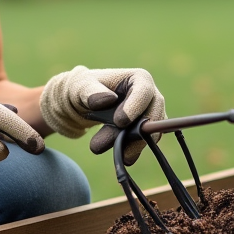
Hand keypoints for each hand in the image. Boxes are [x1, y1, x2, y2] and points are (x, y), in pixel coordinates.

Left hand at [40, 66, 165, 162]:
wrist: (84, 104)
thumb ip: (91, 92)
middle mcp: (151, 95)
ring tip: (99, 148)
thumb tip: (108, 99)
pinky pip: (145, 142)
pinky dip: (130, 150)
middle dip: (133, 134)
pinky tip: (117, 155)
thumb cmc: (84, 89)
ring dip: (129, 145)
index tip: (120, 122)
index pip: (144, 92)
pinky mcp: (147, 130)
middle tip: (105, 144)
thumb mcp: (81, 87)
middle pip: (152, 116)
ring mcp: (152, 113)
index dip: (134, 108)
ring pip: (150, 133)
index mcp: (139, 78)